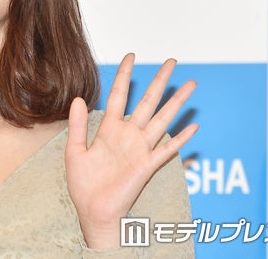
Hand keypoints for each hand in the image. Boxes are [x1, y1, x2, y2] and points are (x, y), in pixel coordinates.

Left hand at [65, 53, 197, 248]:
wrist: (93, 211)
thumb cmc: (83, 184)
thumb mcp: (74, 151)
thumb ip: (78, 125)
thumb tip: (78, 98)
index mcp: (109, 129)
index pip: (119, 95)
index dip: (125, 76)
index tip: (131, 56)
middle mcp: (128, 135)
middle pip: (147, 102)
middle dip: (160, 81)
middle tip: (172, 61)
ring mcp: (140, 149)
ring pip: (162, 119)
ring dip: (176, 103)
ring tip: (190, 84)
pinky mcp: (147, 166)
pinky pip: (167, 150)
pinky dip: (180, 139)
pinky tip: (192, 127)